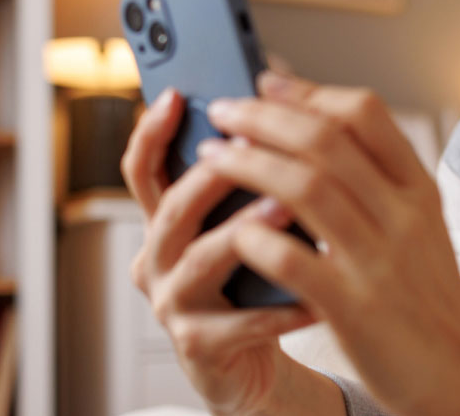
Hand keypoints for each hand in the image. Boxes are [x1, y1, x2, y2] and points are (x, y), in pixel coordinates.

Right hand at [121, 88, 326, 415]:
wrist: (255, 365)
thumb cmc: (255, 283)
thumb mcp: (246, 223)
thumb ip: (249, 175)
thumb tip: (275, 94)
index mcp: (167, 222)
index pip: (145, 169)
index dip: (153, 132)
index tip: (178, 96)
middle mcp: (159, 259)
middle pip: (173, 208)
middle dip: (212, 175)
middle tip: (253, 146)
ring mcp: (173, 303)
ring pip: (201, 259)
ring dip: (244, 229)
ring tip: (288, 207)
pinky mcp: (198, 346)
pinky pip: (240, 323)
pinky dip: (280, 307)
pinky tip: (315, 292)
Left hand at [199, 72, 459, 415]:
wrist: (459, 371)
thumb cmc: (424, 294)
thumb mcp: (418, 224)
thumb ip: (376, 178)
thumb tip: (312, 127)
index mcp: (418, 188)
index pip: (364, 112)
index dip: (307, 91)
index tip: (264, 83)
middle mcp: (401, 215)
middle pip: (324, 140)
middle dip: (262, 117)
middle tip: (222, 110)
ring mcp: (378, 261)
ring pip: (305, 187)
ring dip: (247, 163)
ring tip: (211, 156)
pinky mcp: (352, 309)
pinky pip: (293, 259)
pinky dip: (256, 237)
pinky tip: (233, 230)